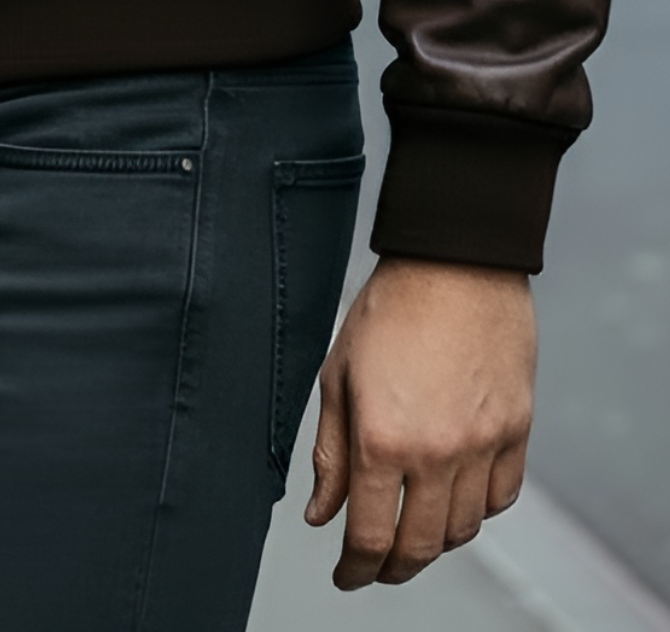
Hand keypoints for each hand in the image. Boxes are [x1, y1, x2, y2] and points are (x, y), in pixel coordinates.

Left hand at [305, 256, 535, 588]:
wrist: (455, 262)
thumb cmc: (390, 309)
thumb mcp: (338, 376)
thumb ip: (330, 454)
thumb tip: (321, 515)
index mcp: (382, 439)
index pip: (369, 537)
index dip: (354, 570)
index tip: (346, 576)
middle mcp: (437, 451)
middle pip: (419, 547)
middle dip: (393, 568)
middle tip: (377, 567)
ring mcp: (483, 444)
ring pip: (463, 530)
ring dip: (435, 541)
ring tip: (414, 528)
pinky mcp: (517, 430)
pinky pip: (501, 497)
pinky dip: (478, 510)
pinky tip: (456, 497)